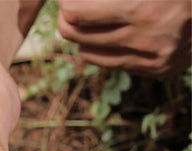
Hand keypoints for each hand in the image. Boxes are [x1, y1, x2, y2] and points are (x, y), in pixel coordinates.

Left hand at [58, 0, 190, 75]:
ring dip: (81, 37)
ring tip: (83, 21)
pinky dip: (100, 50)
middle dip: (66, 20)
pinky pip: (111, 63)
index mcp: (143, 8)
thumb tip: (70, 2)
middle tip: (67, 8)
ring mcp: (154, 59)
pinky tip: (100, 37)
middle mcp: (147, 38)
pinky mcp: (158, 69)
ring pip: (90, 54)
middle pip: (78, 36)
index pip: (77, 14)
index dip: (65, 4)